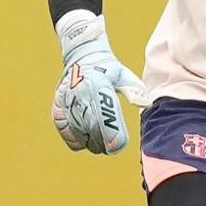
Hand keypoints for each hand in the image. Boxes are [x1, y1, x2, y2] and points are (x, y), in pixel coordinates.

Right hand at [51, 11, 147, 154]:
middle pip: (92, 127)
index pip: (105, 114)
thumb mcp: (123, 75)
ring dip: (91, 142)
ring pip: (79, 132)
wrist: (81, 58)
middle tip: (112, 147)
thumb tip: (146, 104)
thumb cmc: (107, 70)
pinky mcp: (58, 108)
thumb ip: (135, 89)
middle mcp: (81, 93)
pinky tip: (85, 138)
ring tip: (100, 142)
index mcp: (98, 84)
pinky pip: (66, 132)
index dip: (112, 133)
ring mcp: (67, 101)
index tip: (119, 145)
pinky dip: (76, 140)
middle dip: (104, 142)